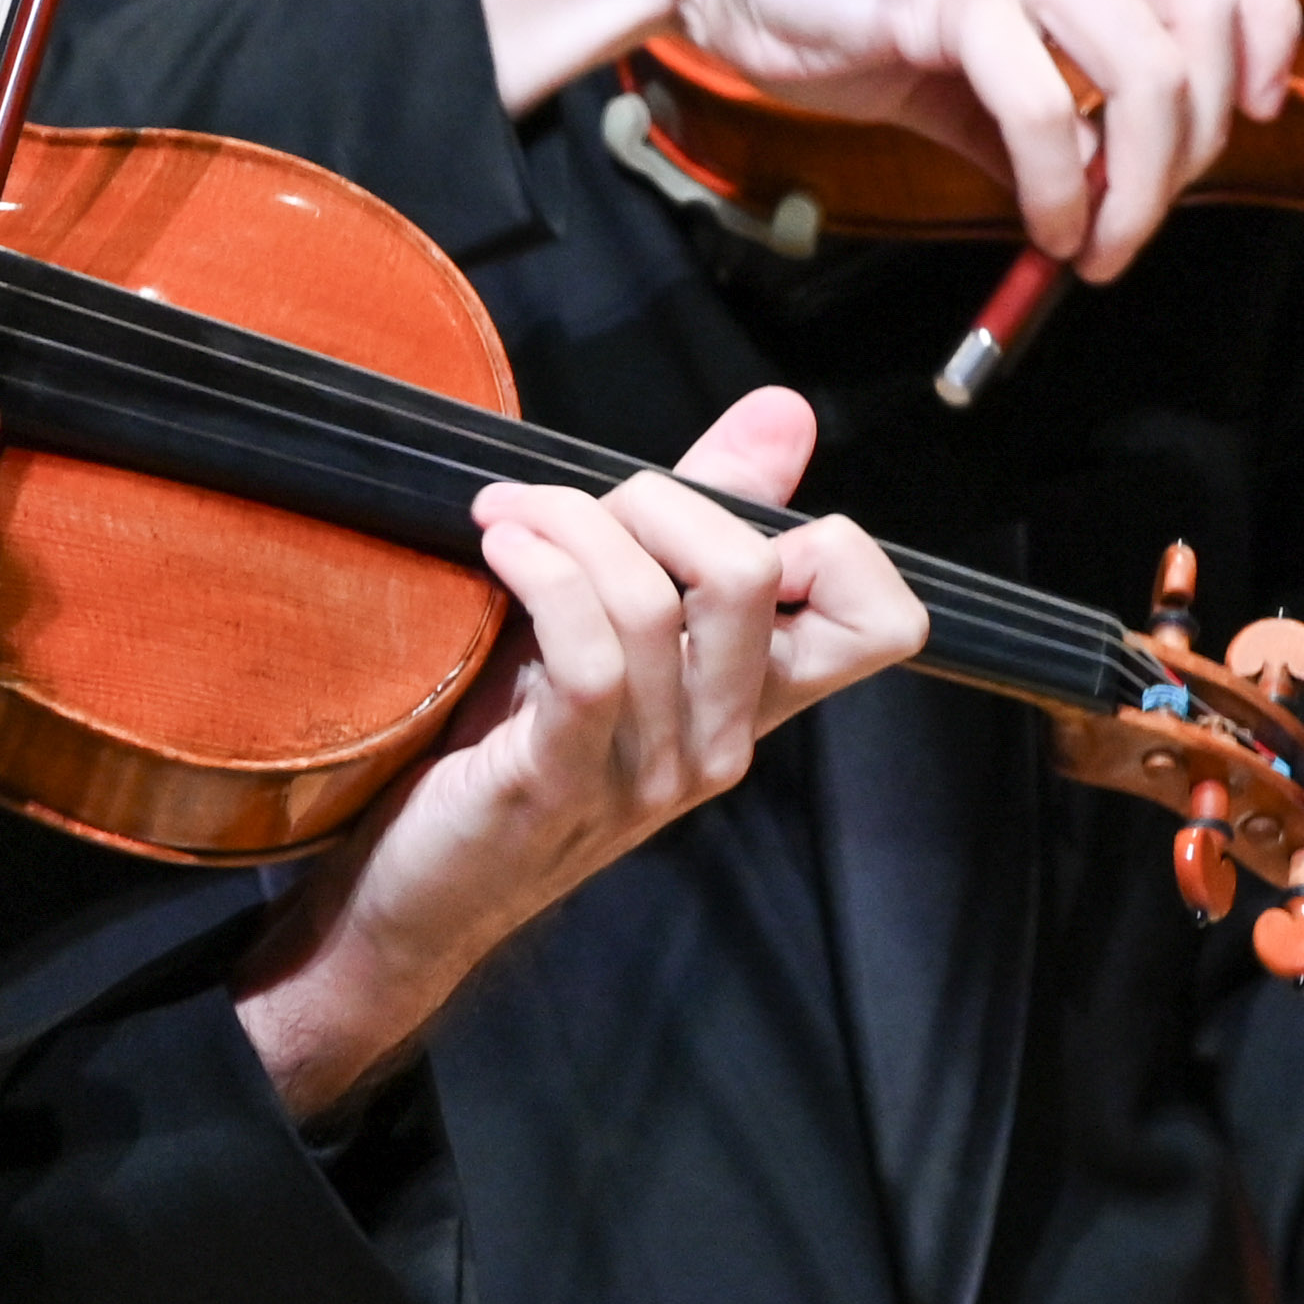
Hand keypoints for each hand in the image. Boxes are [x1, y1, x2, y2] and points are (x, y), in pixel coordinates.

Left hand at [230, 387, 922, 1115]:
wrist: (418, 889)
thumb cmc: (509, 740)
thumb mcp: (618, 618)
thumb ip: (705, 519)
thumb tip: (786, 414)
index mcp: (751, 698)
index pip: (885, 621)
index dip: (827, 536)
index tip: (712, 511)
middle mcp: (723, 739)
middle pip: (754, 570)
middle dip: (654, 496)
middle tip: (571, 508)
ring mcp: (651, 770)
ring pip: (656, 601)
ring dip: (568, 524)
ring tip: (506, 518)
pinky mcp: (565, 781)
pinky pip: (590, 657)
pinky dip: (542, 573)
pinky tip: (498, 548)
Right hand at [468, 0, 1298, 275]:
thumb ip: (1040, 64)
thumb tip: (1101, 178)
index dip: (1266, 18)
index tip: (1258, 101)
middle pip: (1203, 9)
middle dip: (1200, 136)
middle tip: (1155, 206)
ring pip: (1143, 70)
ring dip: (1141, 185)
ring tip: (1102, 242)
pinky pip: (1046, 112)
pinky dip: (1063, 191)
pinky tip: (1045, 224)